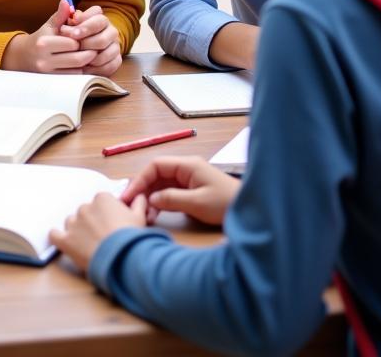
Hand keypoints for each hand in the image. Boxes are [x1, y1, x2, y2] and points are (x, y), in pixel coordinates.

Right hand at [1, 1, 96, 72]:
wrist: (23, 58)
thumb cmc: (40, 38)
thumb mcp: (49, 26)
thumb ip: (60, 15)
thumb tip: (66, 1)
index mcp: (44, 43)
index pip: (72, 43)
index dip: (82, 39)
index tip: (87, 36)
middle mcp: (44, 60)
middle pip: (77, 59)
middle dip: (89, 52)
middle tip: (95, 47)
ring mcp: (48, 74)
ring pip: (77, 71)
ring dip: (87, 63)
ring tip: (91, 55)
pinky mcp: (52, 81)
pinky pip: (73, 78)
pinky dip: (81, 71)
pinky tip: (84, 64)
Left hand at [50, 191, 146, 271]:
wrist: (121, 259)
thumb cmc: (130, 238)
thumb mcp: (140, 217)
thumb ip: (138, 202)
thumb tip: (139, 197)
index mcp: (102, 199)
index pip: (101, 202)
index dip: (106, 213)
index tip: (111, 223)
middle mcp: (85, 208)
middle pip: (86, 212)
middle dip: (92, 222)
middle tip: (102, 235)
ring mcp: (74, 224)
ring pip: (71, 222)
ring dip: (77, 230)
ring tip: (88, 243)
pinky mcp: (65, 240)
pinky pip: (54, 235)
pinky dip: (58, 237)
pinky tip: (64, 241)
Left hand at [61, 5, 121, 76]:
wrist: (67, 54)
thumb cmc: (63, 38)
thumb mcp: (58, 27)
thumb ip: (61, 16)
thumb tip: (64, 2)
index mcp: (98, 17)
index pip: (97, 16)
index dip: (85, 25)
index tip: (72, 32)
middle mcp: (110, 29)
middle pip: (102, 37)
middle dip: (86, 43)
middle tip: (74, 47)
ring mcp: (115, 44)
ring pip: (107, 52)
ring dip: (90, 57)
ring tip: (79, 58)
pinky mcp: (116, 59)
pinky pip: (110, 66)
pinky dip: (97, 69)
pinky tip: (85, 68)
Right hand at [121, 156, 239, 226]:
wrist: (250, 212)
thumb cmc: (225, 203)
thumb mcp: (197, 203)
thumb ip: (172, 199)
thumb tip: (150, 199)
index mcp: (188, 165)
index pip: (156, 165)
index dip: (140, 179)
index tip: (130, 195)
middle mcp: (186, 169)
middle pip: (156, 174)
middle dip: (142, 189)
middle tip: (130, 206)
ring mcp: (188, 180)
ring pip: (161, 185)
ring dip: (149, 197)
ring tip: (142, 214)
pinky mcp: (191, 191)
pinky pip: (169, 193)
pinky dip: (159, 202)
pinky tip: (153, 214)